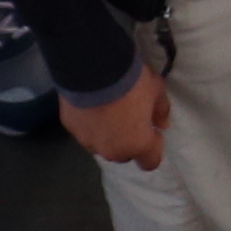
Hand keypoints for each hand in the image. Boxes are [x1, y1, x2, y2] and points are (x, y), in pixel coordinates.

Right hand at [57, 65, 172, 171]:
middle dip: (128, 140)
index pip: (149, 162)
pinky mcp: (70, 128)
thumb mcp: (156, 89)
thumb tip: (161, 125)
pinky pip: (84, 130)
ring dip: (106, 134)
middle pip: (123, 154)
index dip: (152, 148)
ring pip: (101, 144)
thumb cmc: (131, 82)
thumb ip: (161, 111)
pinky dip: (88, 122)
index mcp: (138, 144)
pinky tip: (89, 103)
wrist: (92, 67)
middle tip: (128, 116)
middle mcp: (112, 150)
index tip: (151, 130)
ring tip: (106, 109)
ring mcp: (89, 141)